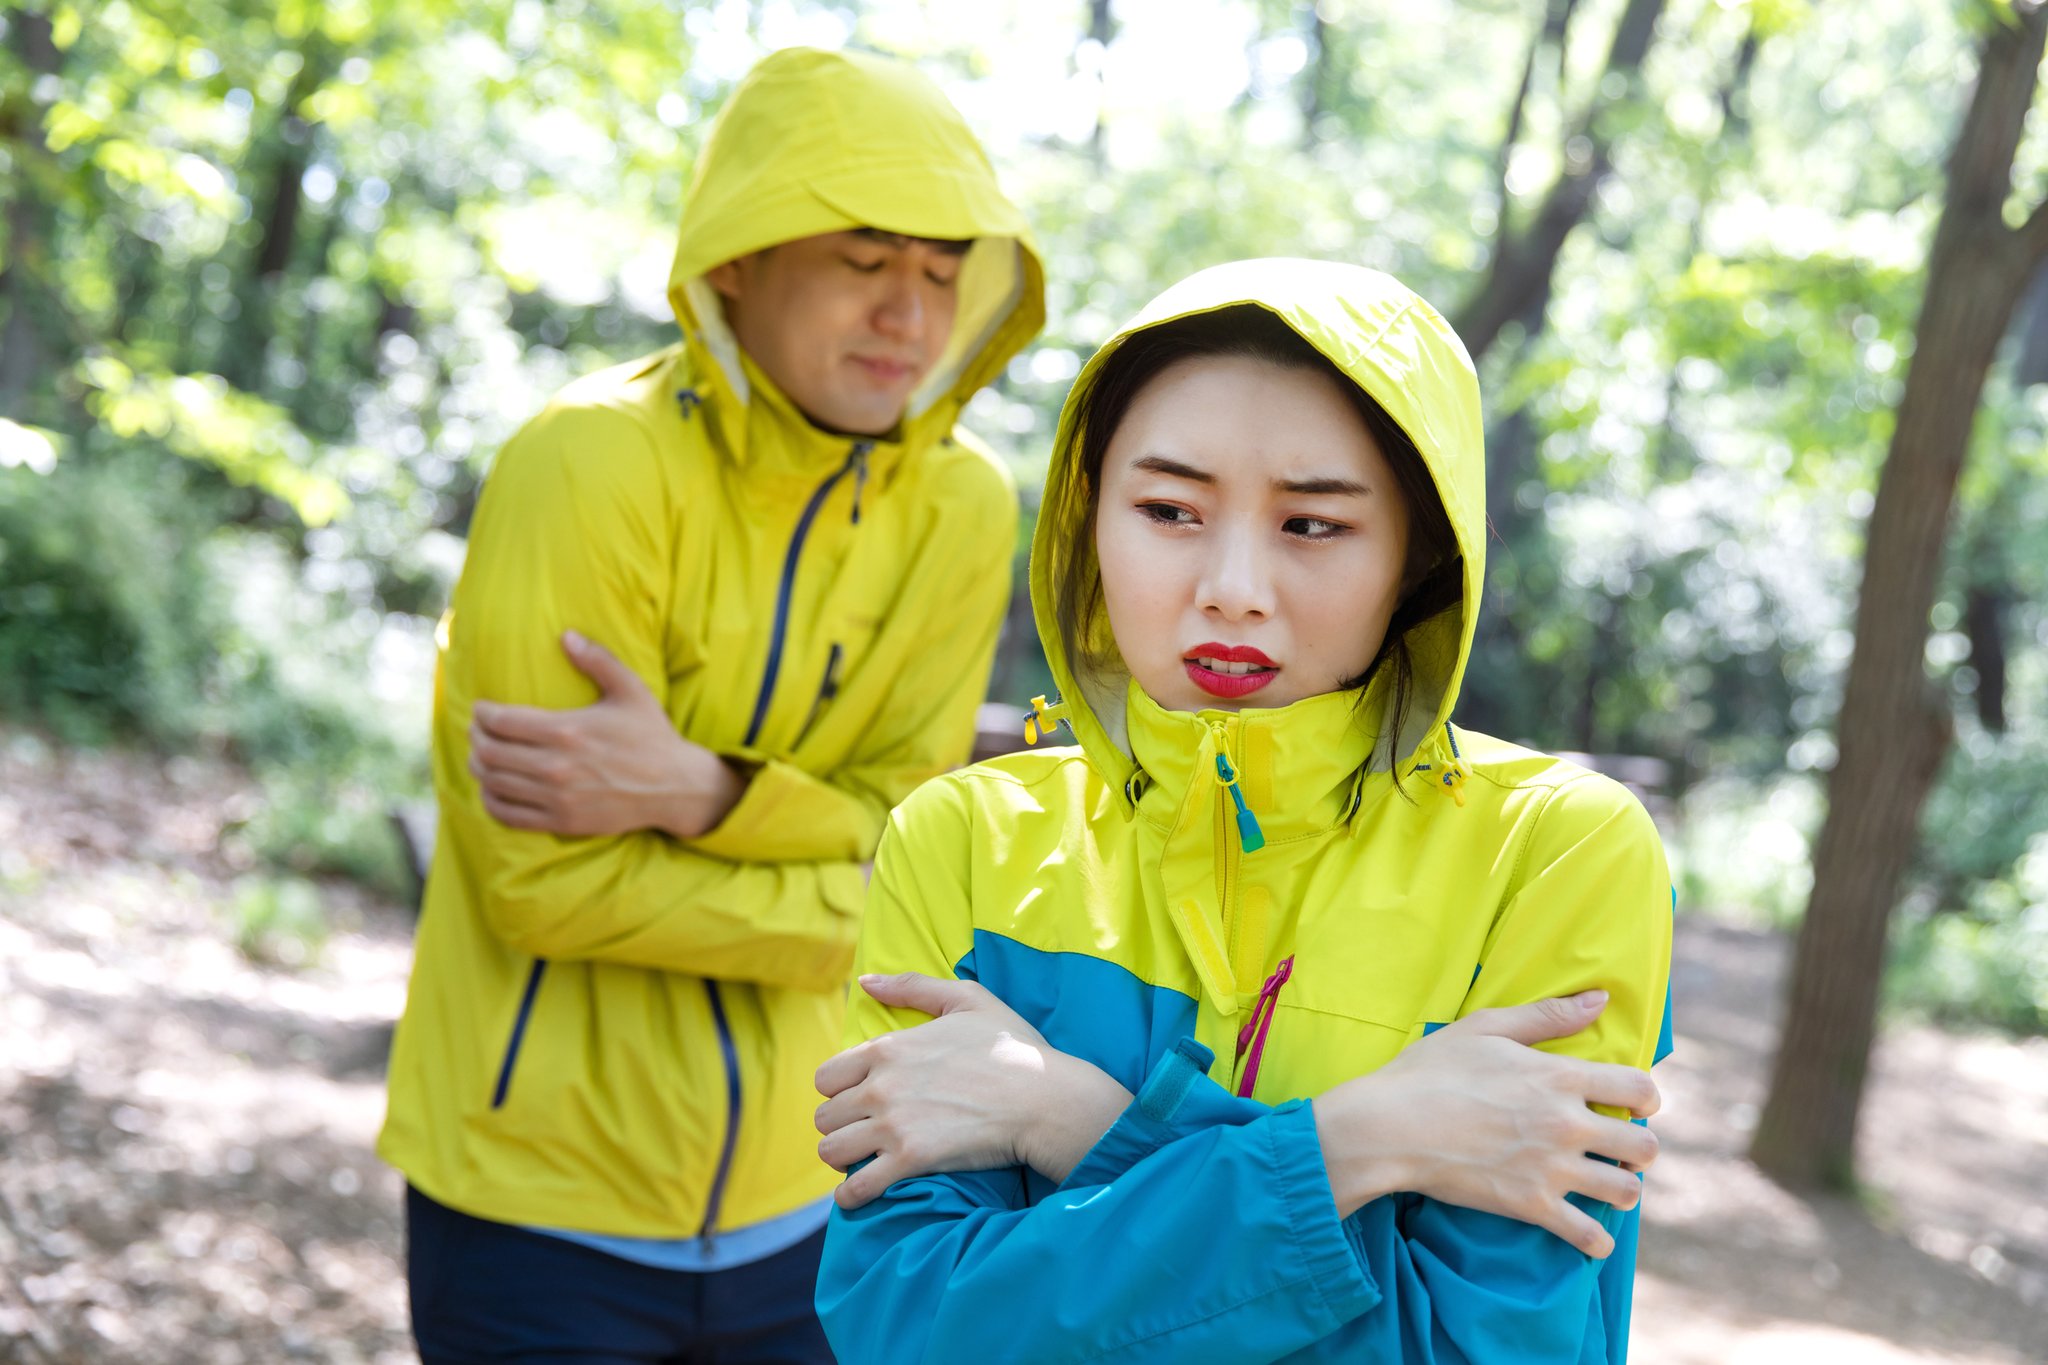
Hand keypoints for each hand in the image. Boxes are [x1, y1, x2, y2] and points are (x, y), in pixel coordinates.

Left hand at [469, 631, 744, 838]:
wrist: (675, 787)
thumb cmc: (651, 735)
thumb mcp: (631, 690)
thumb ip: (598, 660)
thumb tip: (567, 636)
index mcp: (568, 730)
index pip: (502, 721)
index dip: (482, 713)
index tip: (482, 709)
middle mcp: (557, 766)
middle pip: (489, 751)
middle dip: (475, 737)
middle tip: (478, 730)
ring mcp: (557, 797)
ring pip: (493, 781)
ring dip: (478, 766)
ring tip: (482, 755)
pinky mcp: (561, 821)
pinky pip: (507, 813)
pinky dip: (490, 799)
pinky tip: (494, 787)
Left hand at [813, 973, 1132, 1209]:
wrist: (1044, 1097)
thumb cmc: (1012, 1046)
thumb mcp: (966, 999)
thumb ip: (912, 987)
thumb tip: (866, 980)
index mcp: (888, 1049)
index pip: (826, 1076)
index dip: (838, 1089)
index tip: (857, 1099)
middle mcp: (881, 1087)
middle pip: (825, 1116)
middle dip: (840, 1126)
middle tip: (863, 1132)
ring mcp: (894, 1126)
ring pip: (831, 1151)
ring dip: (842, 1158)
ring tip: (861, 1160)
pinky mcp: (911, 1161)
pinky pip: (857, 1188)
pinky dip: (851, 1195)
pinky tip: (859, 1194)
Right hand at [1314, 990, 1660, 1258]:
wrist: (1389, 1126)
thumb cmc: (1430, 1071)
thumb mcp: (1485, 1028)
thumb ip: (1547, 1015)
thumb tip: (1600, 999)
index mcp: (1560, 1076)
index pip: (1638, 1088)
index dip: (1648, 1098)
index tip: (1639, 1105)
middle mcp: (1567, 1124)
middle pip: (1643, 1145)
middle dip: (1641, 1148)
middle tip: (1622, 1150)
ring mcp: (1551, 1169)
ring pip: (1625, 1191)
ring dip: (1624, 1189)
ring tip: (1609, 1186)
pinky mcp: (1530, 1206)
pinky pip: (1586, 1235)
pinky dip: (1596, 1241)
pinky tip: (1592, 1237)